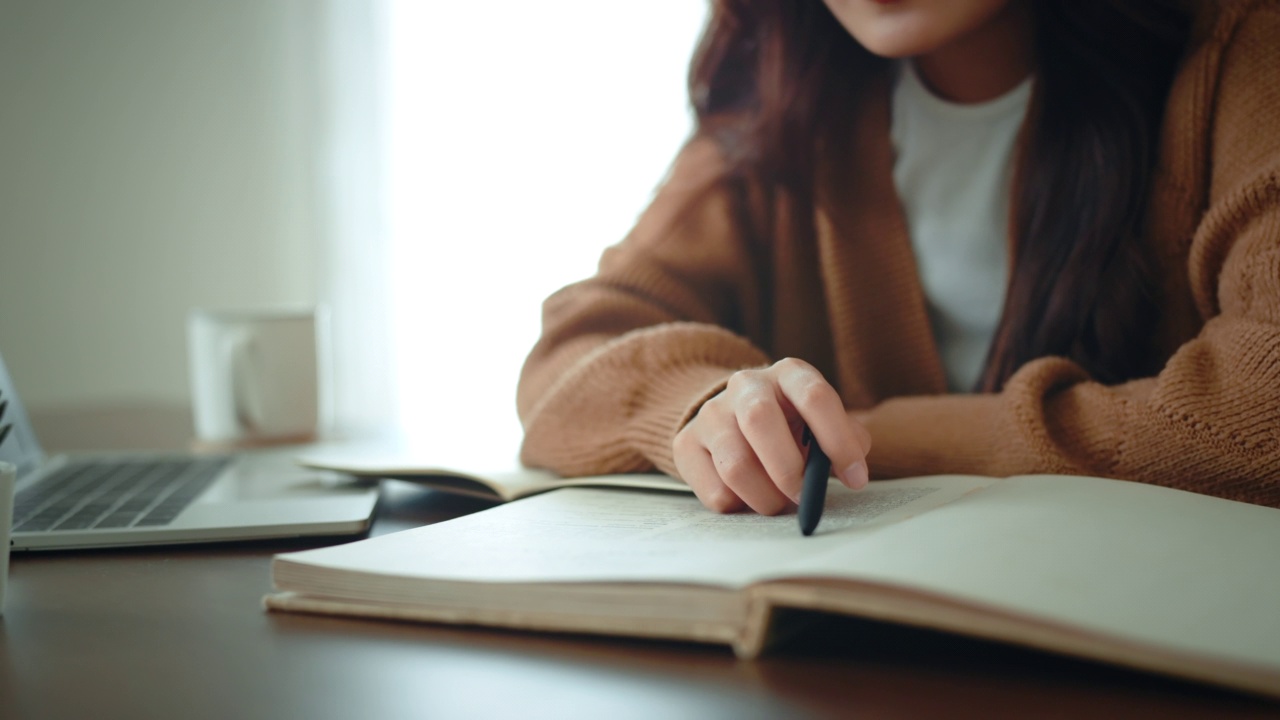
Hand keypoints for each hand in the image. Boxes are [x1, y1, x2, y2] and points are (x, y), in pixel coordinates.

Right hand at [673, 357, 871, 513]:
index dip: (838, 440)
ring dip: (765, 498)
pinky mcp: (686, 444)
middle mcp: (746, 385)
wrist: (732, 418)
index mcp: (788, 374)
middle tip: (804, 497)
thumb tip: (853, 470)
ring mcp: (711, 413)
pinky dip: (740, 506)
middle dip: (788, 471)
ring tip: (778, 502)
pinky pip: (715, 491)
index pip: (814, 396)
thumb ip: (846, 440)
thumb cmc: (790, 426)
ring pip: (735, 465)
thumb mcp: (821, 422)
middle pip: (760, 421)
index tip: (856, 478)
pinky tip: (749, 497)